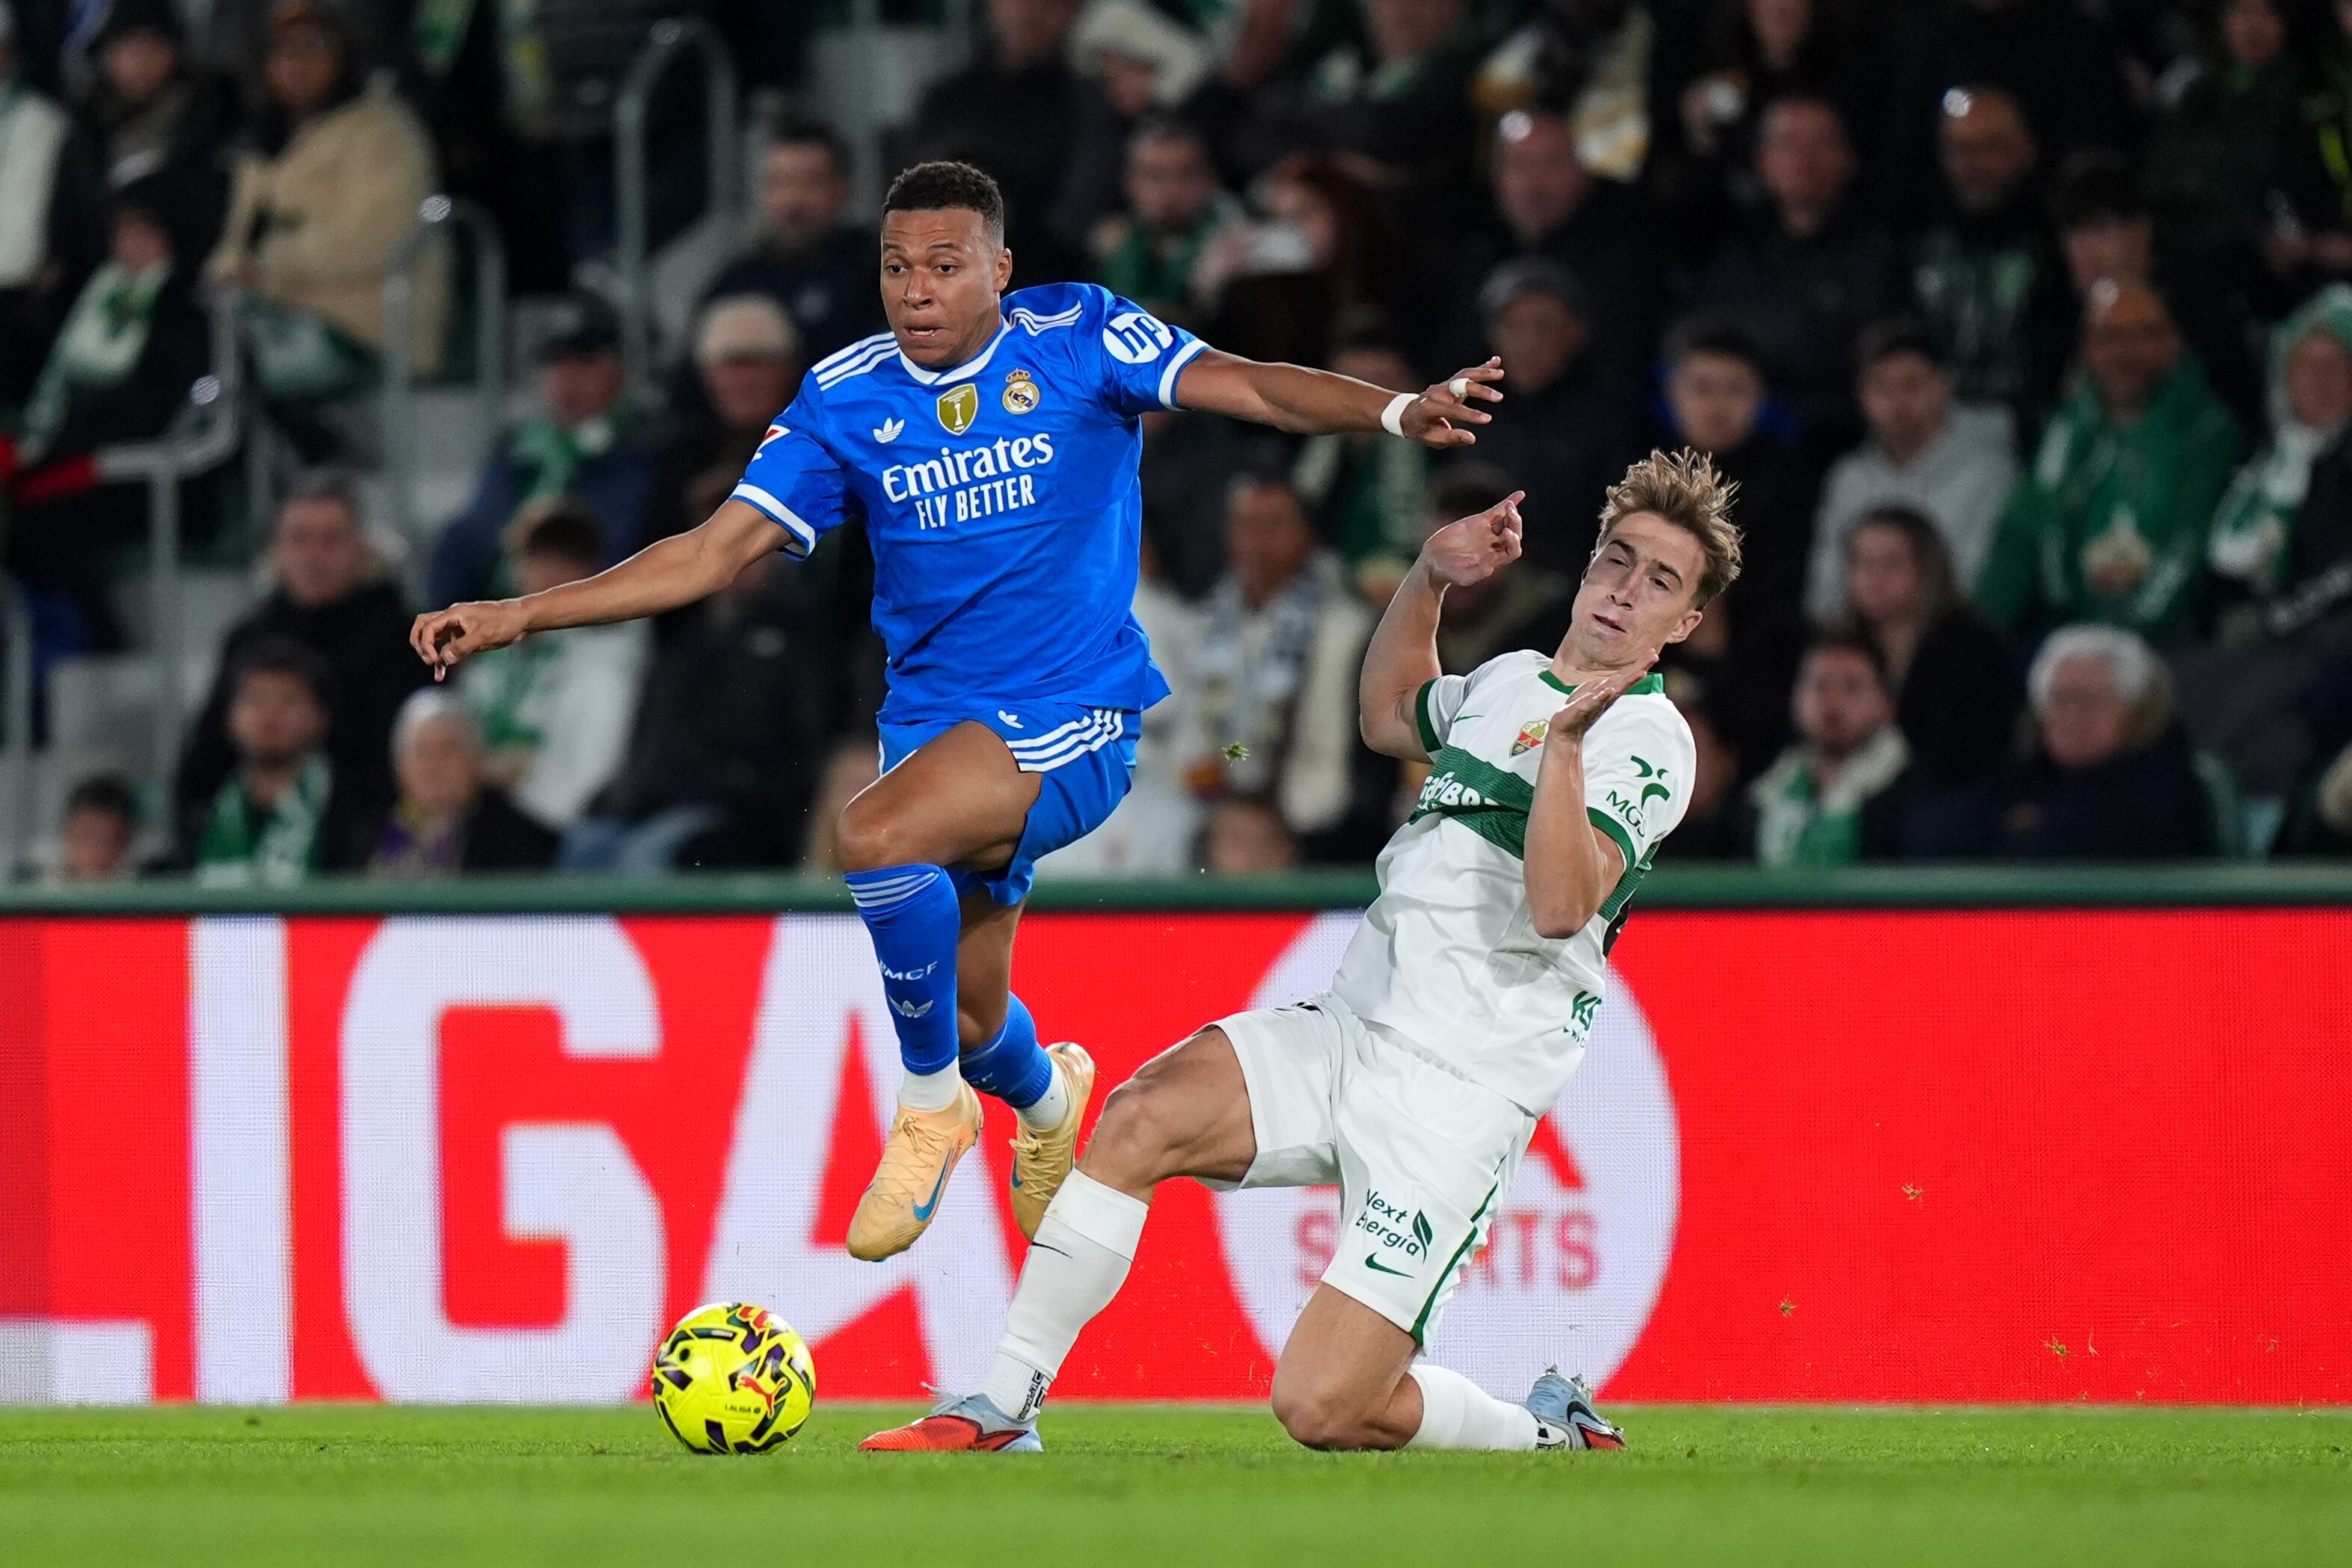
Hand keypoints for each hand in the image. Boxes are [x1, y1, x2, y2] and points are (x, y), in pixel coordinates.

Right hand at [410, 599, 527, 680]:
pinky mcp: (464, 635)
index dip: (426, 644)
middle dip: (419, 642)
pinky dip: (444, 659)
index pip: (428, 627)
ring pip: (434, 636)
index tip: (434, 660)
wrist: (521, 619)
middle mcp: (452, 618)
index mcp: (454, 614)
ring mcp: (458, 626)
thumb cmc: (504, 623)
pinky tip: (441, 674)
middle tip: (428, 659)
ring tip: (434, 668)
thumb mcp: (483, 636)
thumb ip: (462, 647)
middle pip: (423, 625)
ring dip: (430, 651)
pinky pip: (448, 646)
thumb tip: (443, 659)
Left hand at [1396, 358, 1504, 447]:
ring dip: (1483, 373)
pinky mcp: (1451, 382)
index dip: (1469, 414)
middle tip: (1499, 397)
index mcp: (1429, 408)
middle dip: (1480, 391)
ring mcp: (1443, 385)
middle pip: (1460, 386)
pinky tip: (1496, 361)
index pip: (1452, 410)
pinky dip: (1482, 367)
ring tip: (1501, 373)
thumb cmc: (1420, 429)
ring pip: (1465, 375)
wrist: (1407, 413)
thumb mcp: (1432, 438)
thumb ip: (1451, 438)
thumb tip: (1472, 438)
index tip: (1487, 419)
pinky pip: (1467, 373)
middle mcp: (1436, 392)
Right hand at [1421, 489, 1523, 589]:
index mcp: (1496, 559)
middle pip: (1514, 533)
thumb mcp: (1465, 577)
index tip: (1507, 533)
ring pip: (1508, 521)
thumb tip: (1493, 562)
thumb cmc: (1450, 573)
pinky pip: (1497, 511)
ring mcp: (1489, 533)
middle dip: (1515, 524)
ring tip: (1509, 506)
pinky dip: (1508, 503)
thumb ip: (1480, 571)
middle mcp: (1496, 545)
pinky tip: (1520, 494)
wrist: (1435, 561)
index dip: (1514, 541)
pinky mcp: (1480, 522)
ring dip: (1512, 513)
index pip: (1513, 550)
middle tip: (1511, 514)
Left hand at [1546, 657, 1655, 744]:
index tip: (1652, 653)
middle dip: (1639, 667)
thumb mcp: (1593, 691)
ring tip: (1641, 672)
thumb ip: (1605, 684)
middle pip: (1625, 679)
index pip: (1625, 675)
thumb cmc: (1579, 709)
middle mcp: (1606, 695)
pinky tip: (1610, 691)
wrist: (1565, 729)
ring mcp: (1597, 702)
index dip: (1638, 664)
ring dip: (1628, 681)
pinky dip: (1603, 696)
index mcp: (1608, 689)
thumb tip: (1617, 676)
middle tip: (1654, 657)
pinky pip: (1596, 701)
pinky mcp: (1585, 709)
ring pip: (1615, 689)